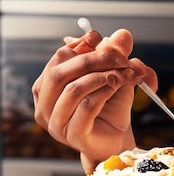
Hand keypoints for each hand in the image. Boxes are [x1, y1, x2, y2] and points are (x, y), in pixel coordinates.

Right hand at [32, 29, 156, 171]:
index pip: (61, 55)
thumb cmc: (111, 108)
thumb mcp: (116, 76)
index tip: (112, 44)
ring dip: (105, 76)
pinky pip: (87, 106)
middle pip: (62, 70)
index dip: (87, 45)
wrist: (118, 140)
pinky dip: (106, 92)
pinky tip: (119, 88)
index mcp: (48, 84)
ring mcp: (55, 121)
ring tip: (126, 74)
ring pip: (74, 88)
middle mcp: (45, 102)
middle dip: (96, 59)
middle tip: (123, 58)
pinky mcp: (72, 134)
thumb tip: (123, 35)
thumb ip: (116, 56)